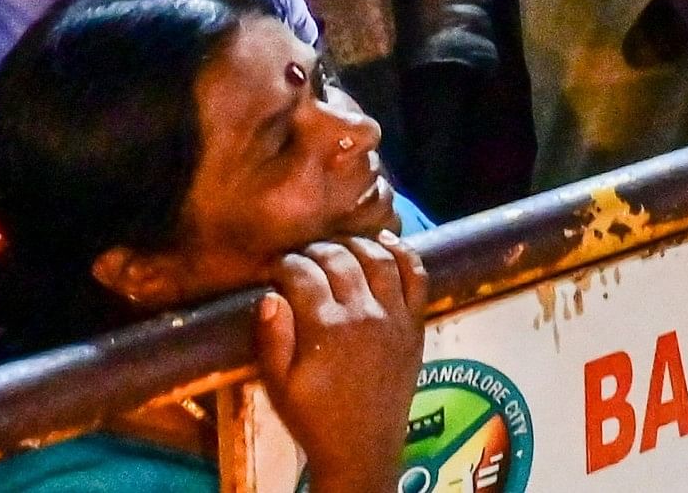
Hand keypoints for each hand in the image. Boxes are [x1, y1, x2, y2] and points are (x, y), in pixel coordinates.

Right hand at [252, 234, 426, 492]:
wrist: (362, 446)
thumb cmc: (314, 416)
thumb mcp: (278, 385)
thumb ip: (272, 339)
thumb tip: (270, 295)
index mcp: (325, 328)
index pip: (304, 275)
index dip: (286, 263)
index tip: (276, 265)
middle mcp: (364, 313)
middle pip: (341, 260)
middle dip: (316, 250)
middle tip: (303, 254)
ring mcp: (395, 316)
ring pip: (379, 260)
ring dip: (357, 244)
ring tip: (338, 245)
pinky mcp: (416, 324)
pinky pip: (418, 277)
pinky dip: (405, 253)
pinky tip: (388, 242)